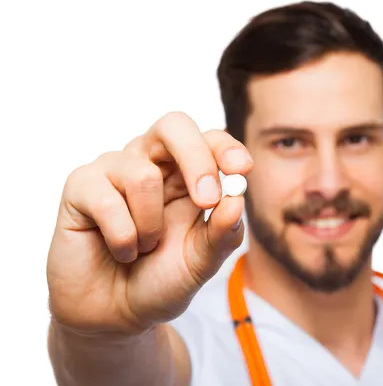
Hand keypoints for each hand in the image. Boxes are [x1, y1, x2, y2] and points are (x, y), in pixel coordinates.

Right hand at [46, 112, 252, 334]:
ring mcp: (114, 172)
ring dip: (151, 225)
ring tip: (145, 247)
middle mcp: (152, 164)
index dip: (225, 148)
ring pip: (142, 174)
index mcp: (187, 175)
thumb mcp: (201, 263)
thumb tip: (237, 200)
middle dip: (196, 159)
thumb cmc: (161, 281)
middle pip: (174, 126)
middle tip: (205, 200)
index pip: (209, 140)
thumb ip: (222, 234)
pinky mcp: (81, 188)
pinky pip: (107, 199)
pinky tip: (120, 251)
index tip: (241, 170)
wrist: (115, 316)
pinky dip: (122, 236)